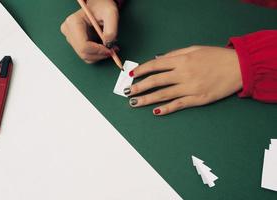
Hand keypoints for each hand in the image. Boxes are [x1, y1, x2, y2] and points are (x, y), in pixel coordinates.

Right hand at [60, 0, 118, 63]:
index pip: (83, 46)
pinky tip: (103, 47)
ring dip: (99, 55)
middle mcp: (68, 30)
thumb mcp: (111, 14)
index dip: (98, 52)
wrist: (99, 6)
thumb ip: (112, 29)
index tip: (110, 50)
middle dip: (99, 55)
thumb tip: (108, 44)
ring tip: (109, 47)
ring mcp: (70, 37)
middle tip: (112, 50)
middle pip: (83, 53)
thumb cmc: (103, 8)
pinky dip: (96, 55)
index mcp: (74, 22)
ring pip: (85, 56)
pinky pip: (86, 55)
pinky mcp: (74, 42)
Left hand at [125, 46, 242, 115]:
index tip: (132, 74)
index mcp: (182, 60)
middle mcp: (183, 74)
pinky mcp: (198, 99)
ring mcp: (190, 88)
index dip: (142, 70)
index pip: (156, 65)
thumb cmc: (216, 56)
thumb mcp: (195, 49)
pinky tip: (155, 111)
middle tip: (128, 91)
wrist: (238, 68)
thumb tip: (158, 59)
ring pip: (164, 94)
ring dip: (147, 99)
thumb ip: (175, 54)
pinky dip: (166, 108)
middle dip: (140, 86)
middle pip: (156, 81)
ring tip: (134, 102)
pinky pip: (178, 104)